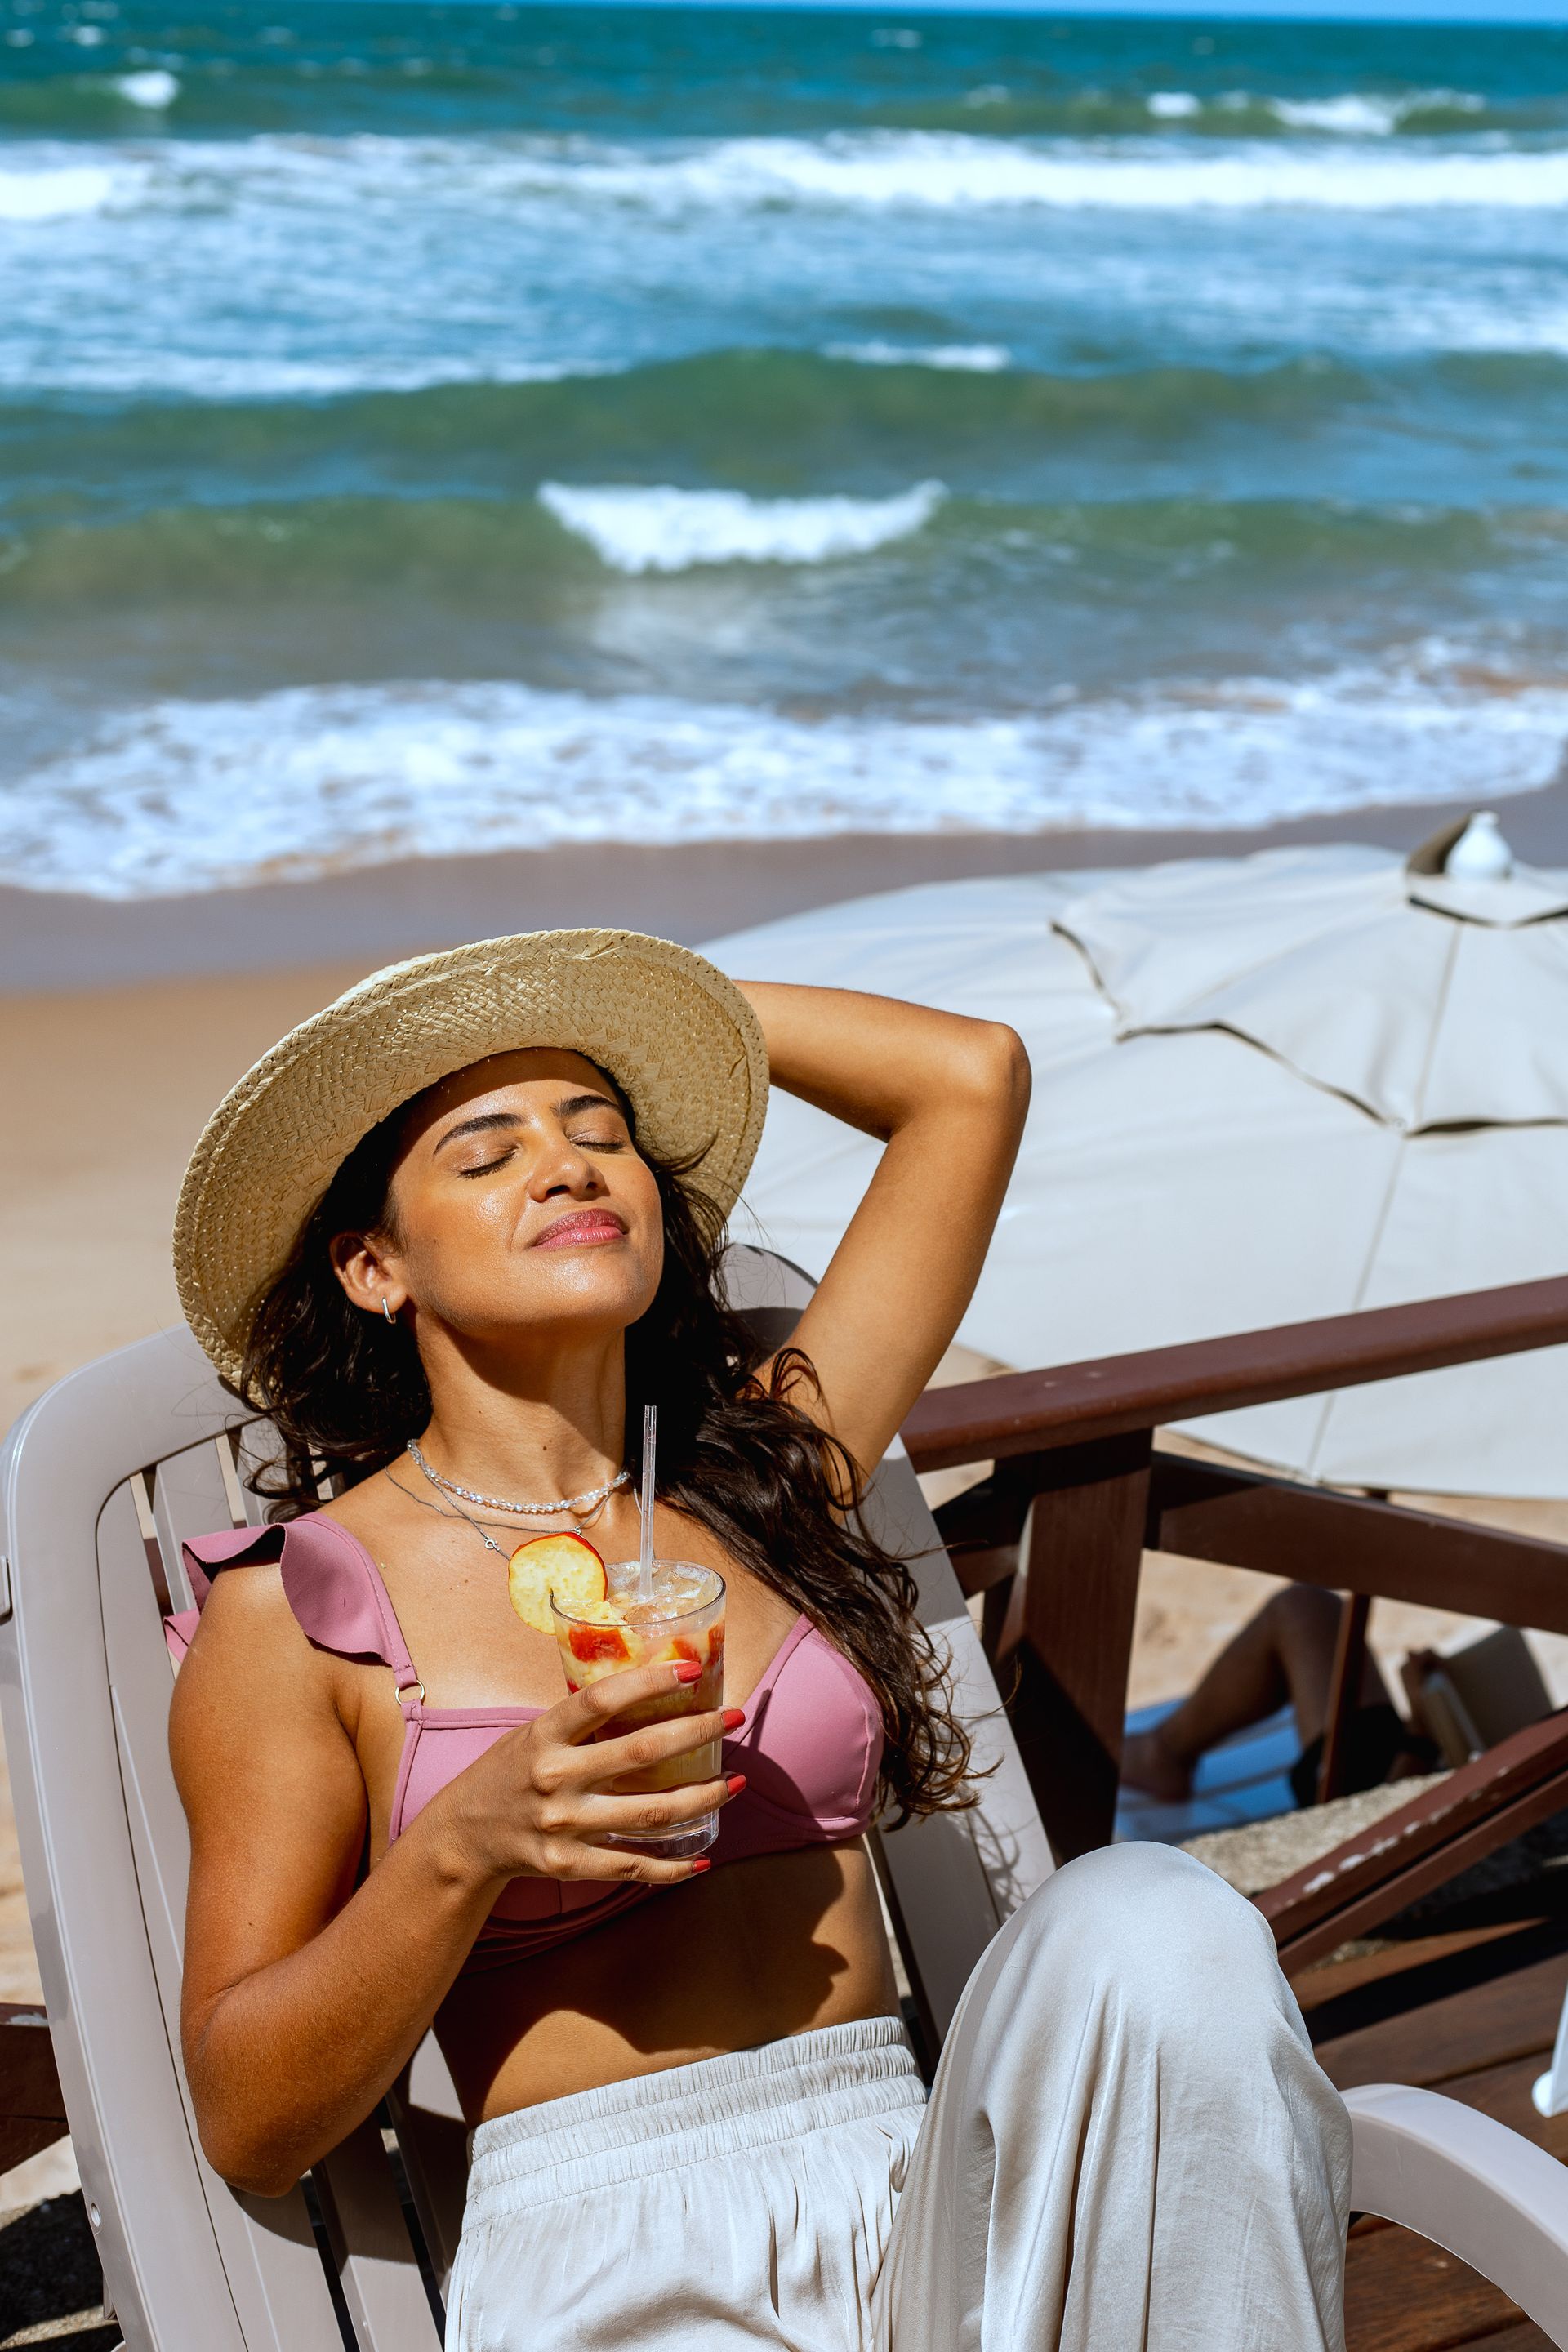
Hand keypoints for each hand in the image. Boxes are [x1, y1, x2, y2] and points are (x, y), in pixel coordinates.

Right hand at [430, 1659, 740, 1888]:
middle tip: (733, 1718)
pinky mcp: (568, 1865)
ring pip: (650, 1813)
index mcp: (544, 1735)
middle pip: (641, 1754)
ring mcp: (563, 1825)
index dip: (649, 1682)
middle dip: (697, 1733)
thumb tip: (648, 1689)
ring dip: (703, 1797)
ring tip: (736, 1783)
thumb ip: (582, 1721)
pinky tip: (703, 1857)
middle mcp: (555, 1777)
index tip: (691, 1670)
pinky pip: (632, 1867)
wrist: (463, 1836)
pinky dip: (673, 1867)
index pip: (601, 1700)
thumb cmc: (509, 1772)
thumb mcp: (535, 1733)